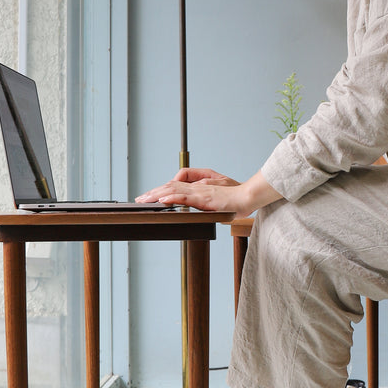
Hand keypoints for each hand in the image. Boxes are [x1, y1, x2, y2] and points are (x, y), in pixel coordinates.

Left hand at [136, 168, 280, 218]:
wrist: (248, 197)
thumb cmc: (235, 197)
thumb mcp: (216, 192)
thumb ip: (202, 192)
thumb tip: (187, 197)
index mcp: (199, 186)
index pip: (175, 186)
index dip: (161, 190)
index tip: (149, 196)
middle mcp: (197, 187)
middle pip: (170, 187)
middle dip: (153, 193)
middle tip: (139, 198)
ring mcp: (200, 192)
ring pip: (174, 190)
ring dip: (157, 195)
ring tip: (145, 199)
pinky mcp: (204, 198)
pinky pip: (185, 198)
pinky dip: (172, 198)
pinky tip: (162, 200)